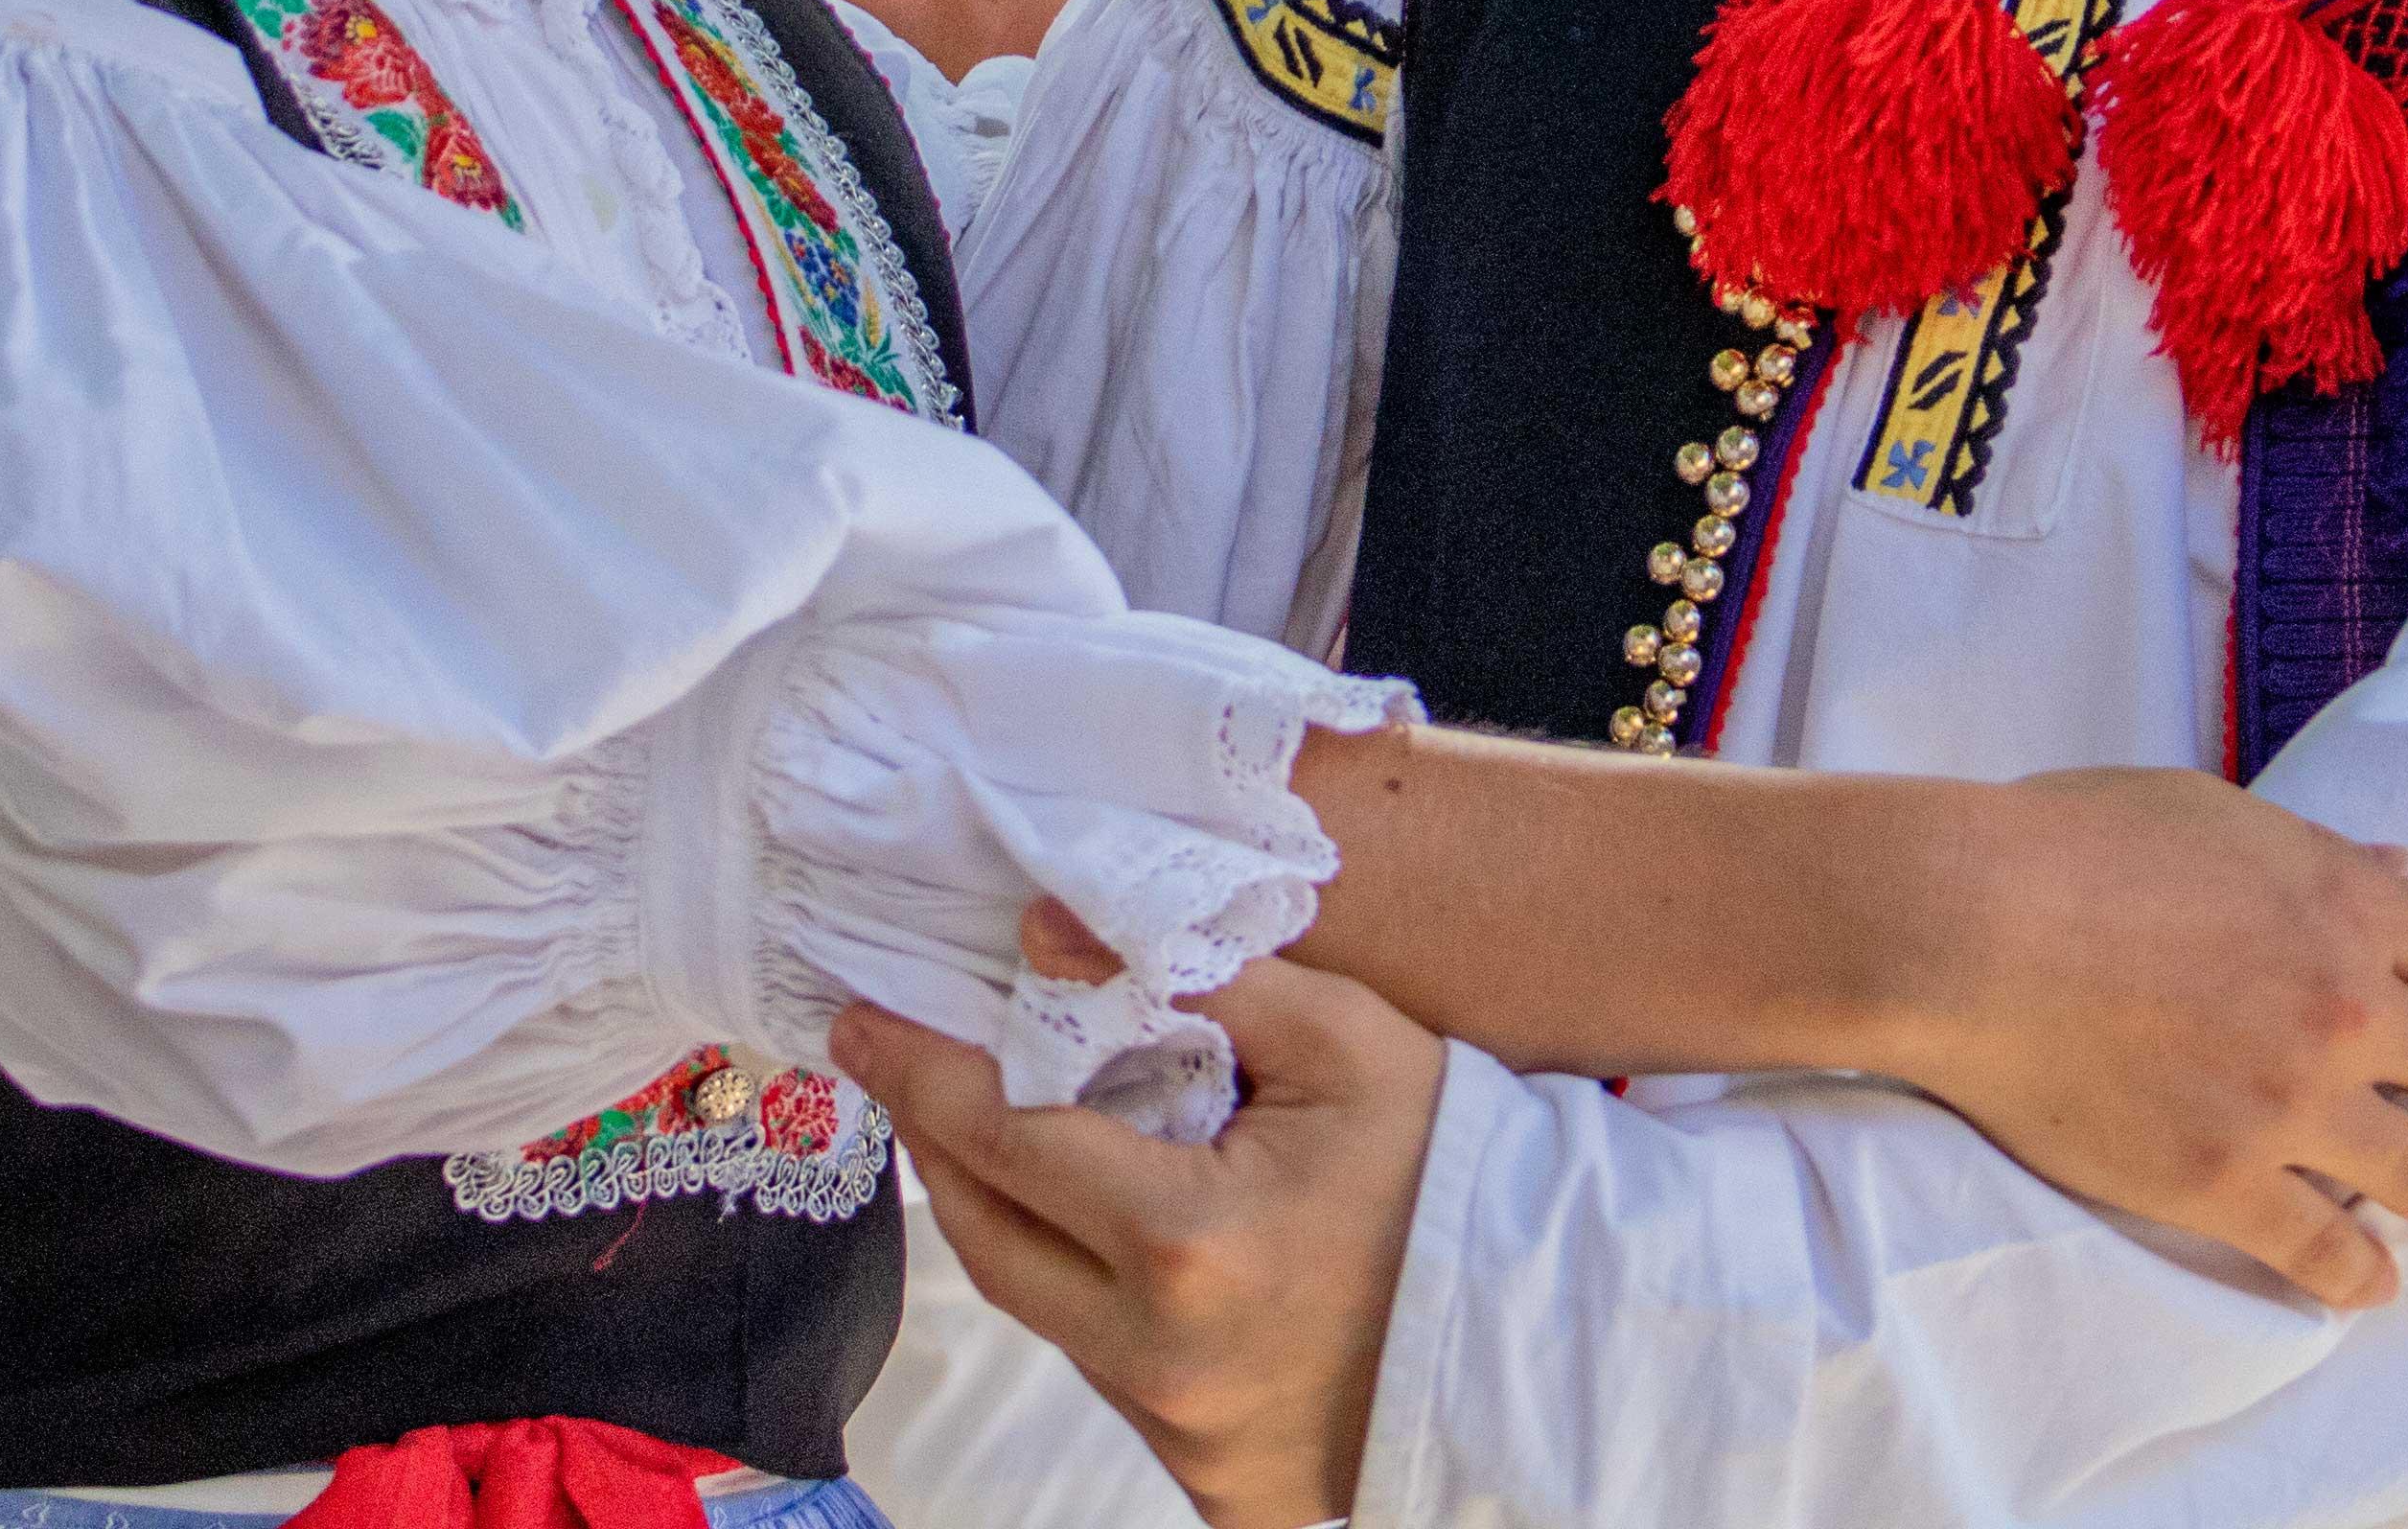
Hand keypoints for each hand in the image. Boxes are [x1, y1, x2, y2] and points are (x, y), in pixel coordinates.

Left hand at [832, 935, 1445, 1528]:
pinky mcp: (1207, 1483)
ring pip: (1049, 1315)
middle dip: (941, 1149)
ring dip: (1022, 1223)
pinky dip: (1098, 1296)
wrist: (1549, 1332)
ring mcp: (1179, 1434)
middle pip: (991, 1243)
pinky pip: (1112, 1372)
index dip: (919, 1075)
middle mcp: (1159, 1357)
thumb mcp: (1347, 1042)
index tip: (857, 1023)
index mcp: (1186, 1245)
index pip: (1004, 1142)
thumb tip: (1047, 933)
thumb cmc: (1452, 1170)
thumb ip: (1197, 976)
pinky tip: (1125, 1234)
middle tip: (910, 1070)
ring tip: (1019, 1137)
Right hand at [1878, 767, 2407, 1308]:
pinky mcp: (2222, 1180)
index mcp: (2350, 907)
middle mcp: (2346, 1009)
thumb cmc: (2072, 843)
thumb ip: (2322, 858)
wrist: (1969, 923)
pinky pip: (2320, 1247)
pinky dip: (2359, 1273)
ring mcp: (2289, 1102)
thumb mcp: (2217, 820)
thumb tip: (2403, 868)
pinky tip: (2375, 1284)